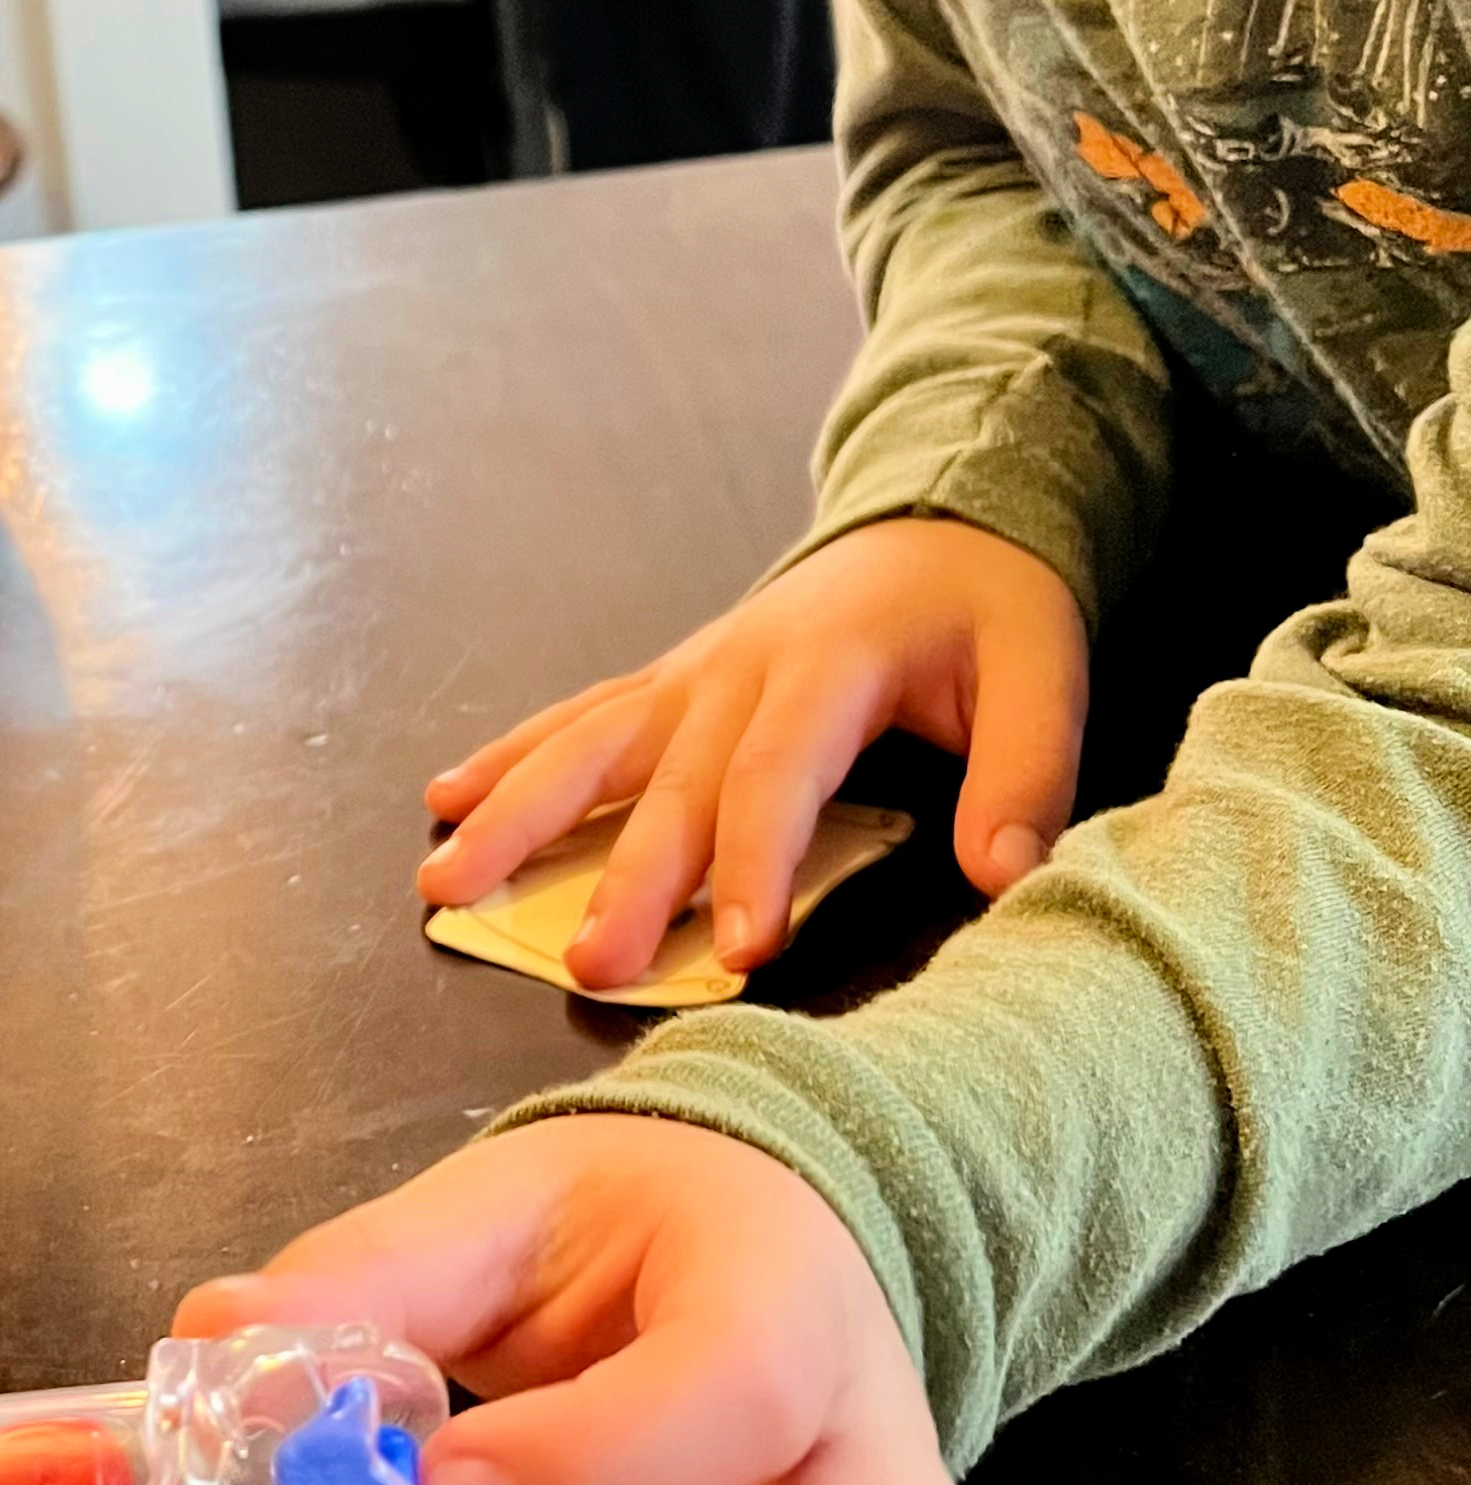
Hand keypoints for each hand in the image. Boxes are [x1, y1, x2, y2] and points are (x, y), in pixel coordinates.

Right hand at [418, 516, 1087, 988]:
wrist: (938, 519)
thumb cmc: (990, 609)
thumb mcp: (1040, 672)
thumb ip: (1025, 775)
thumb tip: (1003, 877)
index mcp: (828, 664)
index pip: (777, 772)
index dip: (755, 861)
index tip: (740, 951)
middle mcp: (737, 667)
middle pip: (670, 782)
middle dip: (624, 878)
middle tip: (589, 965)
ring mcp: (690, 672)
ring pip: (590, 746)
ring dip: (518, 817)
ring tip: (447, 882)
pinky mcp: (669, 681)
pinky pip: (578, 722)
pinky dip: (509, 757)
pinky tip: (444, 798)